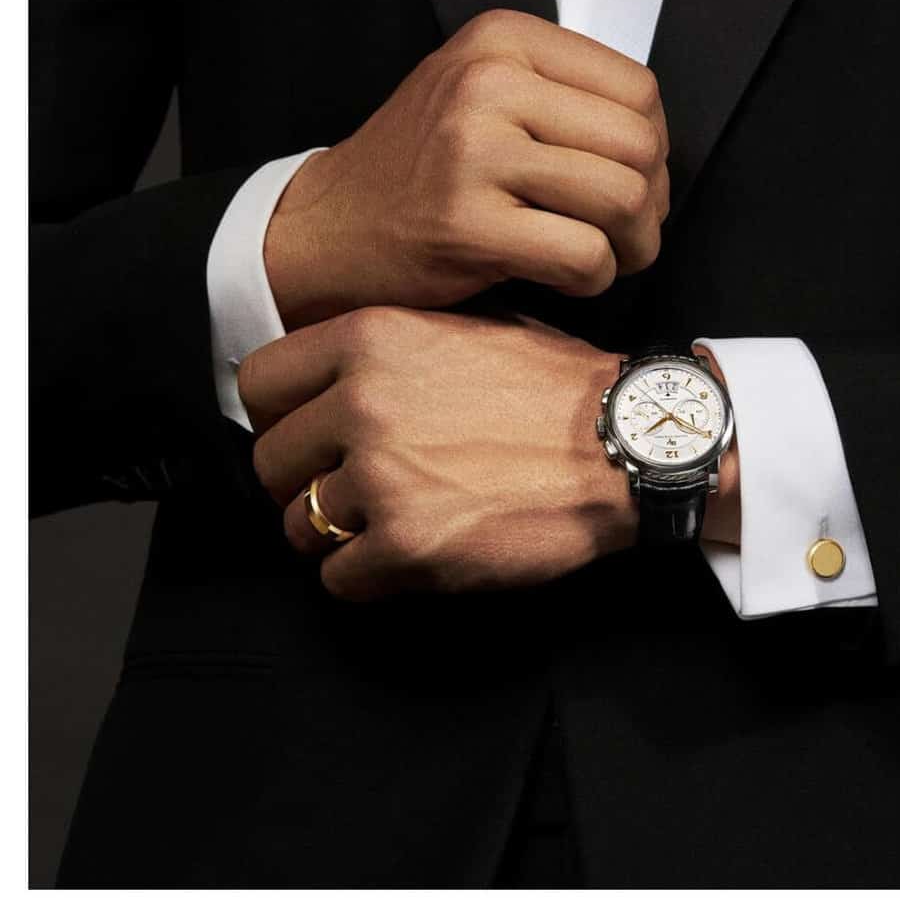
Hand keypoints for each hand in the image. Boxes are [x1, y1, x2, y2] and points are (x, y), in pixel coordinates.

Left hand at [238, 306, 637, 598]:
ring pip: (300, 526)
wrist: (630, 446)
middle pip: (272, 462)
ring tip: (402, 522)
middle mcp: (364, 402)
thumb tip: (333, 381)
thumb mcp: (470, 329)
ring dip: (342, 535)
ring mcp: (381, 476)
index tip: (310, 435)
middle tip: (362, 490)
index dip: (283, 416)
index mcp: (372, 338)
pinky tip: (421, 553)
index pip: (259, 383)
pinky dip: (373, 578)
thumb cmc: (560, 391)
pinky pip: (340, 579)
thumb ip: (392, 348)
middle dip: (310, 482)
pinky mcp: (406, 544)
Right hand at [263, 9, 672, 327]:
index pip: (638, 89)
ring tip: (602, 254)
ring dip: (632, 245)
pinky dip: (593, 278)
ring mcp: (473, 153)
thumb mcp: (483, 92)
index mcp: (501, 41)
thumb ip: (565, 93)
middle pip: (639, 146)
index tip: (631, 177)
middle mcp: (487, 84)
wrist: (327, 228)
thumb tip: (658, 137)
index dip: (654, 145)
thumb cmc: (424, 168)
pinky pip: (585, 254)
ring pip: (624, 198)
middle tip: (625, 230)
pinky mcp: (466, 224)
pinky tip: (565, 276)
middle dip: (652, 203)